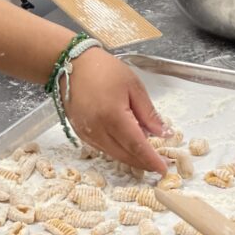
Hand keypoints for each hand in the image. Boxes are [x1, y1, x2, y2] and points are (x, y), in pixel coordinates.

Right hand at [65, 49, 167, 173]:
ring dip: (130, 158)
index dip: (151, 159)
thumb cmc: (104, 70)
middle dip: (143, 163)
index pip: (136, 146)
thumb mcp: (133, 86)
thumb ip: (148, 112)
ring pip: (113, 154)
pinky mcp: (80, 133)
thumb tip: (163, 133)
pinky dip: (117, 150)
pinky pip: (102, 148)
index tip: (164, 169)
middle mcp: (98, 130)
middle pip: (124, 155)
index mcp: (113, 116)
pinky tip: (127, 145)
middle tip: (158, 165)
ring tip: (146, 155)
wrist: (70, 65)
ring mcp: (86, 134)